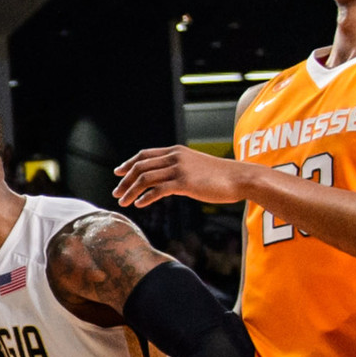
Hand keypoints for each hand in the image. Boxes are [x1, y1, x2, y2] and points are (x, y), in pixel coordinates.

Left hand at [113, 146, 256, 208]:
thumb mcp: (195, 166)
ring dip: (130, 190)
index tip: (118, 173)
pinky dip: (145, 197)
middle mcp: (175, 157)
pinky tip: (139, 204)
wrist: (239, 178)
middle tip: (116, 193)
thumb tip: (165, 180)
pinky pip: (158, 190)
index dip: (129, 163)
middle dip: (124, 180)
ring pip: (145, 178)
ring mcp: (180, 169)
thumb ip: (179, 169)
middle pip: (140, 166)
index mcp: (176, 151)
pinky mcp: (185, 183)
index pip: (145, 154)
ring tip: (123, 202)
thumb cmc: (219, 176)